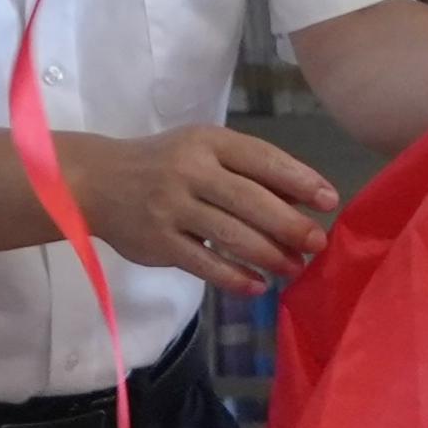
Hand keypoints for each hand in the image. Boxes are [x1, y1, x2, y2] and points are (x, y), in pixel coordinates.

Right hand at [70, 123, 343, 293]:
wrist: (98, 181)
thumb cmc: (164, 163)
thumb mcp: (203, 150)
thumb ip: (247, 171)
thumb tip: (301, 201)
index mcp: (208, 141)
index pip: (262, 159)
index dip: (299, 180)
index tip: (329, 200)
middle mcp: (191, 171)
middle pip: (251, 200)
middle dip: (290, 224)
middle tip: (318, 243)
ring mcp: (172, 207)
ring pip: (231, 235)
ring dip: (269, 255)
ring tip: (294, 268)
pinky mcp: (159, 242)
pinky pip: (204, 263)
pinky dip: (234, 277)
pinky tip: (257, 285)